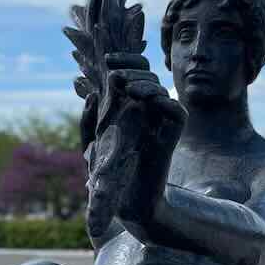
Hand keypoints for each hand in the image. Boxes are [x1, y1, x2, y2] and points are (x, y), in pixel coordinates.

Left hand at [105, 67, 185, 230]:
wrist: (126, 203)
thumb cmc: (110, 175)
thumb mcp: (92, 146)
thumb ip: (88, 122)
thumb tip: (91, 94)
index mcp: (131, 108)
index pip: (135, 73)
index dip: (126, 61)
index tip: (108, 60)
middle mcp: (148, 112)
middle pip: (148, 76)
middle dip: (132, 69)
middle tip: (116, 74)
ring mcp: (160, 124)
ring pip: (161, 90)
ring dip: (144, 83)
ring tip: (127, 87)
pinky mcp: (171, 138)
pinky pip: (176, 112)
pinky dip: (164, 102)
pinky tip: (146, 100)